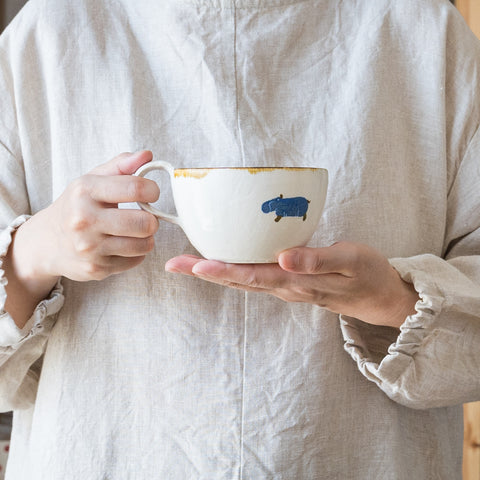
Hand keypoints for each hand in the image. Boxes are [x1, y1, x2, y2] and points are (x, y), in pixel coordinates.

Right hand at [19, 150, 159, 281]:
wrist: (47, 242)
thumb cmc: (77, 206)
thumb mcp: (92, 179)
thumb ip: (121, 165)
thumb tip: (147, 155)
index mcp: (85, 191)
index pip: (136, 188)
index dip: (152, 190)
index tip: (151, 193)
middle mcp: (85, 220)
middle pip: (145, 223)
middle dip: (151, 219)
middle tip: (143, 216)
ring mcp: (90, 248)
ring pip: (144, 244)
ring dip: (146, 238)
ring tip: (134, 231)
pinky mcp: (96, 269)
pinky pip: (136, 260)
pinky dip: (135, 253)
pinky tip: (122, 245)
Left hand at [165, 242, 418, 327]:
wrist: (378, 296)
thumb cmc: (366, 273)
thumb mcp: (350, 261)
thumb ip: (317, 260)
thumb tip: (283, 258)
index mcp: (297, 281)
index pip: (253, 275)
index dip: (224, 270)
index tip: (196, 264)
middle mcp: (285, 287)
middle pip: (239, 280)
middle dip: (206, 272)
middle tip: (174, 264)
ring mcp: (285, 288)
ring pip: (243, 281)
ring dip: (214, 273)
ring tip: (187, 264)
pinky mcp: (288, 283)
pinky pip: (254, 278)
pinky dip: (233, 271)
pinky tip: (221, 262)